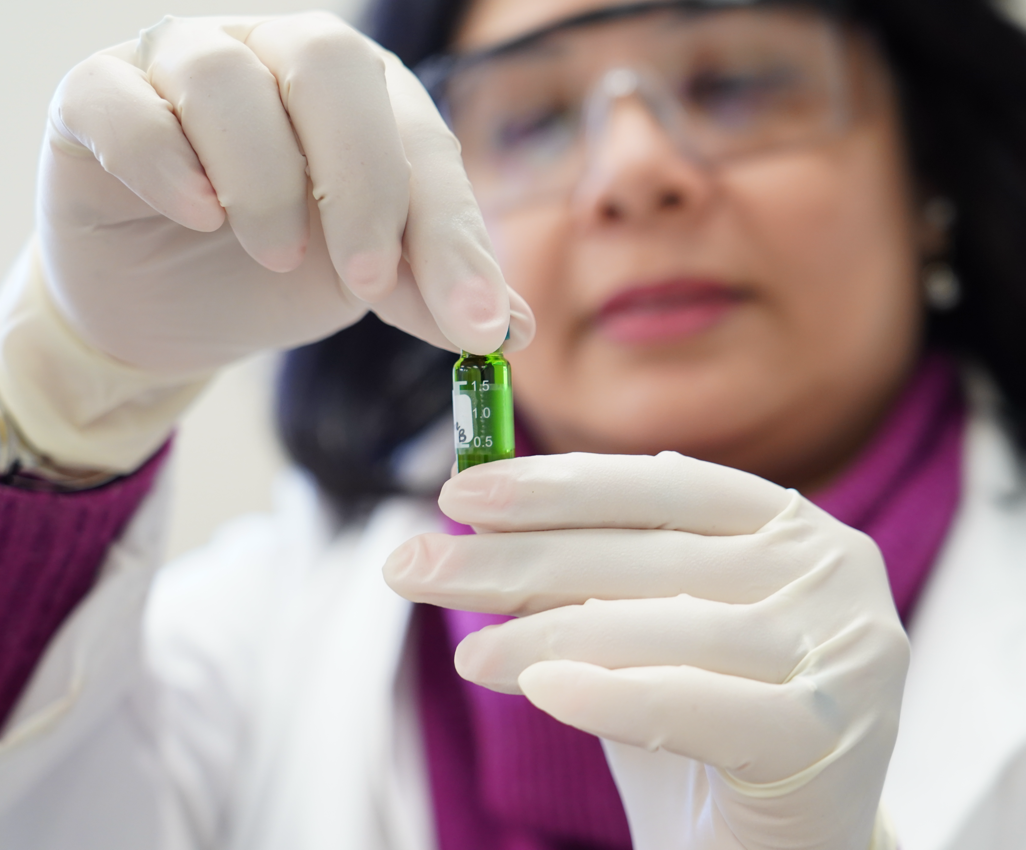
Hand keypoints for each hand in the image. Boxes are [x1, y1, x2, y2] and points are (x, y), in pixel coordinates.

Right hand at [39, 12, 532, 372]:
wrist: (167, 308)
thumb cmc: (275, 276)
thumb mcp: (366, 287)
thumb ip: (432, 294)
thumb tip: (513, 329)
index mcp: (361, 101)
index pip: (420, 142)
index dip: (451, 234)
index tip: (475, 322)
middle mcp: (277, 62)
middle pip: (332, 65)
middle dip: (363, 183)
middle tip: (365, 278)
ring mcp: (184, 69)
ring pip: (226, 77)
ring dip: (264, 182)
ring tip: (273, 255)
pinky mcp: (100, 101)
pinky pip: (125, 104)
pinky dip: (165, 162)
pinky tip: (195, 215)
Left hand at [384, 452, 907, 849]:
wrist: (774, 849)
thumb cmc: (703, 728)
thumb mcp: (638, 633)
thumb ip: (583, 574)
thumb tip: (481, 518)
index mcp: (791, 526)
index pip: (662, 484)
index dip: (556, 484)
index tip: (460, 492)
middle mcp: (832, 570)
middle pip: (646, 552)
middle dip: (515, 558)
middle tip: (414, 565)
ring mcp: (842, 648)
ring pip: (660, 625)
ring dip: (542, 633)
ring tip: (467, 652)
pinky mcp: (829, 735)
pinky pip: (691, 703)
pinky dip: (607, 692)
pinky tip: (534, 685)